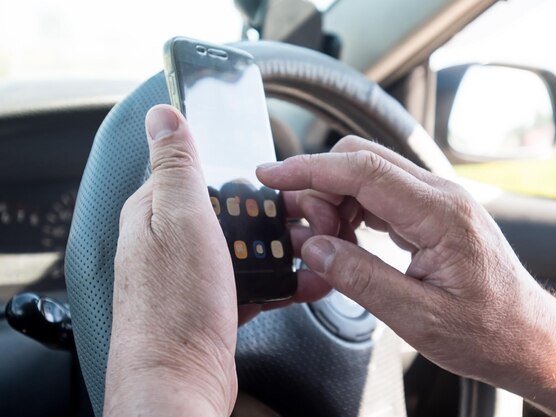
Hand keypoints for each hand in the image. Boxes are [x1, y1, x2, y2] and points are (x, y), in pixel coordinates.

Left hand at [104, 105, 330, 416]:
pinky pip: (253, 282)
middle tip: (313, 220)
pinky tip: (308, 281)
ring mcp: (194, 276)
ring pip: (248, 248)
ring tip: (320, 249)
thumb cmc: (174, 307)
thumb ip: (177, 166)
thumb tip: (163, 116)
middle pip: (235, 212)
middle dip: (278, 215)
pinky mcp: (214, 305)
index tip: (285, 182)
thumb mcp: (180, 219)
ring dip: (286, 248)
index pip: (206, 173)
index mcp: (157, 211)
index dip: (250, 176)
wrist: (179, 384)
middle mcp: (173, 241)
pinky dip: (282, 280)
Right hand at [256, 136, 555, 397]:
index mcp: (440, 213)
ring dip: (335, 200)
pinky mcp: (431, 213)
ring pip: (368, 174)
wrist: (528, 336)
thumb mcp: (418, 317)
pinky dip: (352, 210)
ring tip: (326, 243)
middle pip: (362, 159)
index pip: (362, 171)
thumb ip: (360, 279)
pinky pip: (380, 195)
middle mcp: (440, 196)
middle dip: (319, 185)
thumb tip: (313, 248)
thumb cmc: (488, 331)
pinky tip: (346, 240)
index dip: (309, 170)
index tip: (272, 175)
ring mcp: (436, 201)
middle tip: (305, 231)